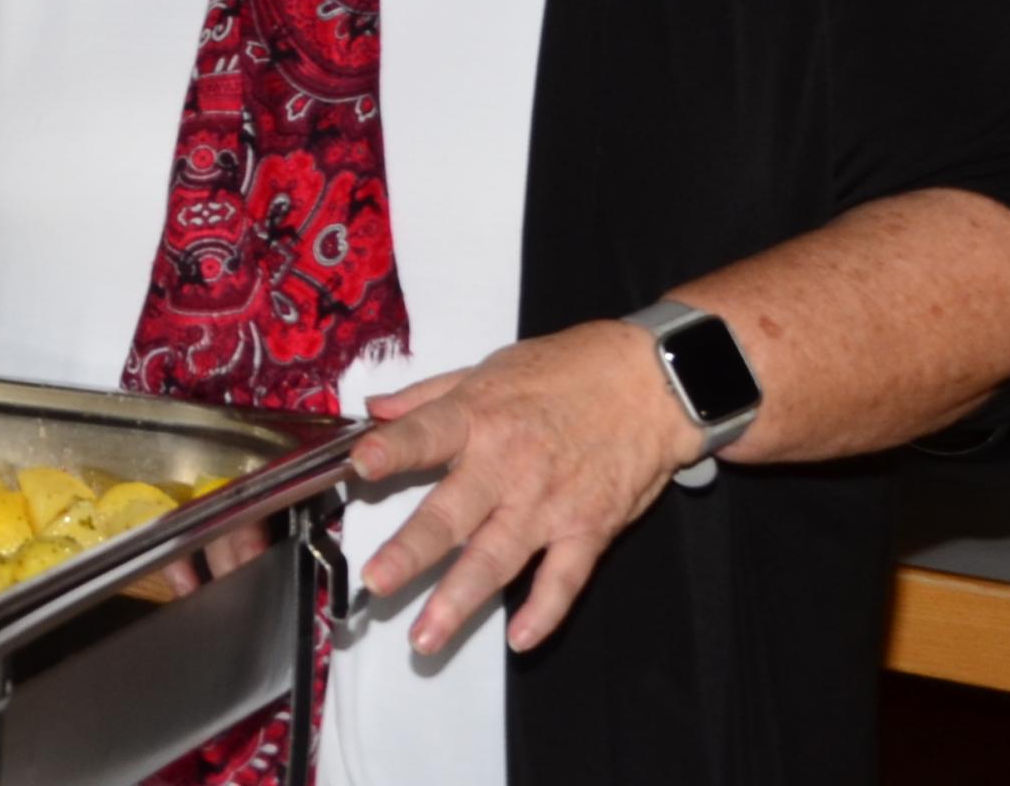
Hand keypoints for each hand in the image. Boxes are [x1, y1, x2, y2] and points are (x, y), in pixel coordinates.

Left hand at [348, 318, 705, 655]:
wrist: (650, 385)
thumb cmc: (565, 372)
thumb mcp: (489, 369)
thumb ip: (427, 397)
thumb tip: (373, 412)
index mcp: (477, 418)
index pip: (426, 435)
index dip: (392, 450)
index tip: (359, 467)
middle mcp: (508, 466)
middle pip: (453, 514)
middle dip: (412, 552)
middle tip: (375, 583)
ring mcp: (549, 504)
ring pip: (498, 559)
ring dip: (459, 601)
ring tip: (425, 637)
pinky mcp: (589, 529)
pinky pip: (564, 579)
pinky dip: (544, 612)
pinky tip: (520, 639)